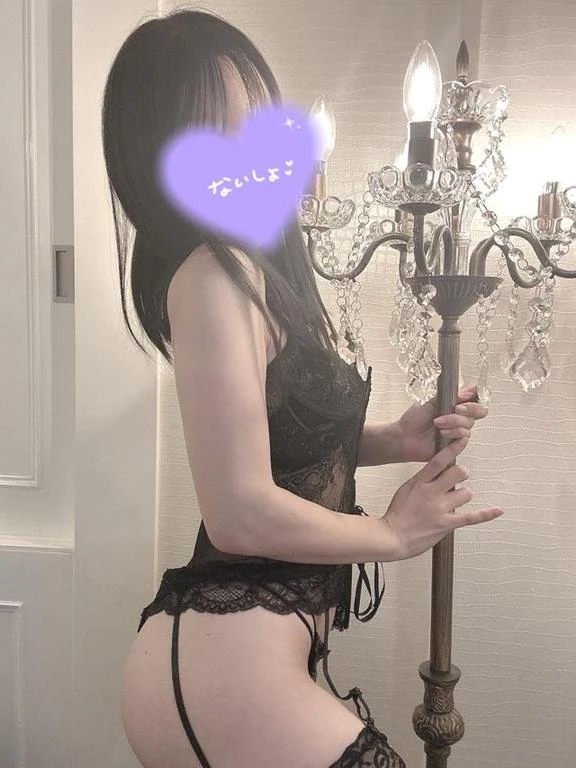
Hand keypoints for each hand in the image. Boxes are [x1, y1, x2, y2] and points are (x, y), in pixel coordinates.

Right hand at [380, 437, 503, 559]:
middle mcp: (431, 493)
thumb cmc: (397, 514)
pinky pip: (471, 517)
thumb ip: (422, 480)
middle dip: (461, 473)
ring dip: (463, 495)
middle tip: (458, 477)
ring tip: (455, 501)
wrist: (392, 536)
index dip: (453, 449)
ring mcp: (440, 508)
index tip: (463, 440)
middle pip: (457, 473)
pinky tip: (498, 510)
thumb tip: (437, 471)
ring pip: (465, 493)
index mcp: (420, 483)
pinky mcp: (447, 524)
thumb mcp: (406, 490)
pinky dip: (486, 514)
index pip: (439, 460)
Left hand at [395, 384, 488, 462]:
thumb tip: (468, 391)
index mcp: (454, 405)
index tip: (469, 397)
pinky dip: (453, 434)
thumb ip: (449, 396)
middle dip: (467, 410)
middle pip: (478, 412)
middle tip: (455, 409)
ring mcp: (458, 431)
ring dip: (453, 423)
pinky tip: (442, 434)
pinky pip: (464, 439)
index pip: (475, 400)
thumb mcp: (430, 402)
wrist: (404, 437)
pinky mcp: (455, 445)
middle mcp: (459, 418)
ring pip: (469, 425)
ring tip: (437, 424)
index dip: (476, 398)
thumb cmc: (414, 420)